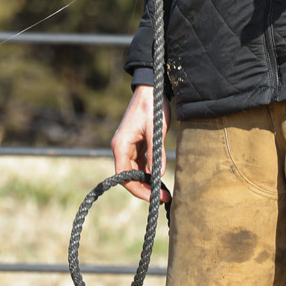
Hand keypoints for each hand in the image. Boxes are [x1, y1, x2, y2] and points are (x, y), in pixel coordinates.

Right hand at [109, 85, 172, 201]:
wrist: (152, 87)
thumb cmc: (152, 106)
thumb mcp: (156, 131)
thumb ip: (155, 154)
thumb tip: (157, 177)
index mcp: (121, 145)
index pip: (124, 177)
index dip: (138, 190)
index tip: (155, 198)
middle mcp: (122, 148)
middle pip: (129, 176)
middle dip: (145, 188)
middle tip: (164, 197)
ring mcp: (129, 146)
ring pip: (135, 171)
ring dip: (148, 181)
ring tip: (165, 190)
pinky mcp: (137, 143)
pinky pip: (141, 163)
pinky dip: (149, 171)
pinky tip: (161, 176)